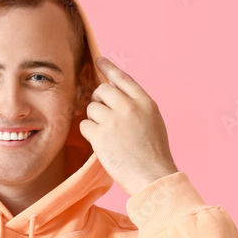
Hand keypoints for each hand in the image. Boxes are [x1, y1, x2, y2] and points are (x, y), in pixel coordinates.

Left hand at [78, 56, 177, 196]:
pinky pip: (84, 125)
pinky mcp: (100, 136)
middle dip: (98, 100)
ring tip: (107, 135)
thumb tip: (117, 95)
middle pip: (102, 90)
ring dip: (94, 120)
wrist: (152, 176)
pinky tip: (100, 143)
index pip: (123, 78)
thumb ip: (137, 106)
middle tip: (102, 114)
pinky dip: (88, 133)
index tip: (99, 61)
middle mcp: (129, 107)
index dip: (109, 68)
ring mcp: (114, 121)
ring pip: (91, 108)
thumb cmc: (153, 154)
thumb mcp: (153, 121)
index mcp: (145, 103)